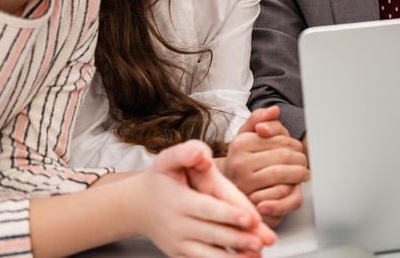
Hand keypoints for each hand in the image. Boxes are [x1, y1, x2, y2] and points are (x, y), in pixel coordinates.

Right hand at [131, 140, 276, 256]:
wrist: (138, 206)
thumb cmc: (160, 180)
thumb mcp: (168, 159)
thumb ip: (186, 152)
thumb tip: (202, 155)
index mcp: (180, 201)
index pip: (207, 208)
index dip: (229, 214)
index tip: (250, 218)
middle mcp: (179, 225)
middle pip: (213, 233)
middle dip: (238, 238)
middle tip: (261, 241)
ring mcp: (179, 243)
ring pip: (208, 253)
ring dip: (233, 257)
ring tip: (256, 255)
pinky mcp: (181, 255)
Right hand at [224, 106, 309, 227]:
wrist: (225, 188)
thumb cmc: (241, 159)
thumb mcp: (246, 135)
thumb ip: (260, 118)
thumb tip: (275, 110)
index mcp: (241, 143)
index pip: (282, 140)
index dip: (296, 145)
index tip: (298, 150)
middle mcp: (240, 163)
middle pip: (285, 156)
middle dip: (300, 160)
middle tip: (303, 163)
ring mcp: (244, 184)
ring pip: (283, 173)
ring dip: (299, 174)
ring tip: (302, 174)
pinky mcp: (251, 202)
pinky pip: (279, 193)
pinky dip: (290, 190)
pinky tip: (291, 187)